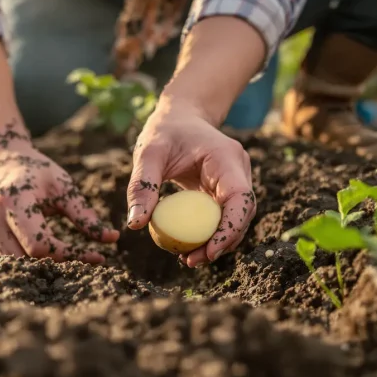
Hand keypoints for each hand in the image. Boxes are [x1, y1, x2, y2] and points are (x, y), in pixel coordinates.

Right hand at [0, 126, 118, 262]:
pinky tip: (40, 260)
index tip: (96, 257)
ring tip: (66, 264)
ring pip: (13, 266)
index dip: (70, 255)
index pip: (41, 244)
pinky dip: (22, 265)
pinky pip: (0, 263)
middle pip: (26, 260)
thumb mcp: (62, 187)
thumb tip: (113, 238)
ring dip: (40, 269)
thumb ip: (85, 214)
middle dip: (57, 265)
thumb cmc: (34, 172)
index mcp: (14, 200)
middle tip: (83, 265)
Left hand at [126, 100, 255, 267]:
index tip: (209, 251)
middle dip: (222, 242)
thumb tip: (135, 224)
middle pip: (242, 214)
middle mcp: (238, 170)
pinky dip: (212, 234)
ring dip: (218, 243)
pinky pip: (224, 216)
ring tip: (189, 259)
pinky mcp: (226, 190)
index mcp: (226, 158)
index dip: (230, 228)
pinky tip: (191, 247)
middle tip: (191, 261)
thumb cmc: (164, 131)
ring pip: (237, 219)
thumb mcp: (148, 153)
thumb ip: (141, 185)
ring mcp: (236, 180)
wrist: (180, 115)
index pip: (240, 198)